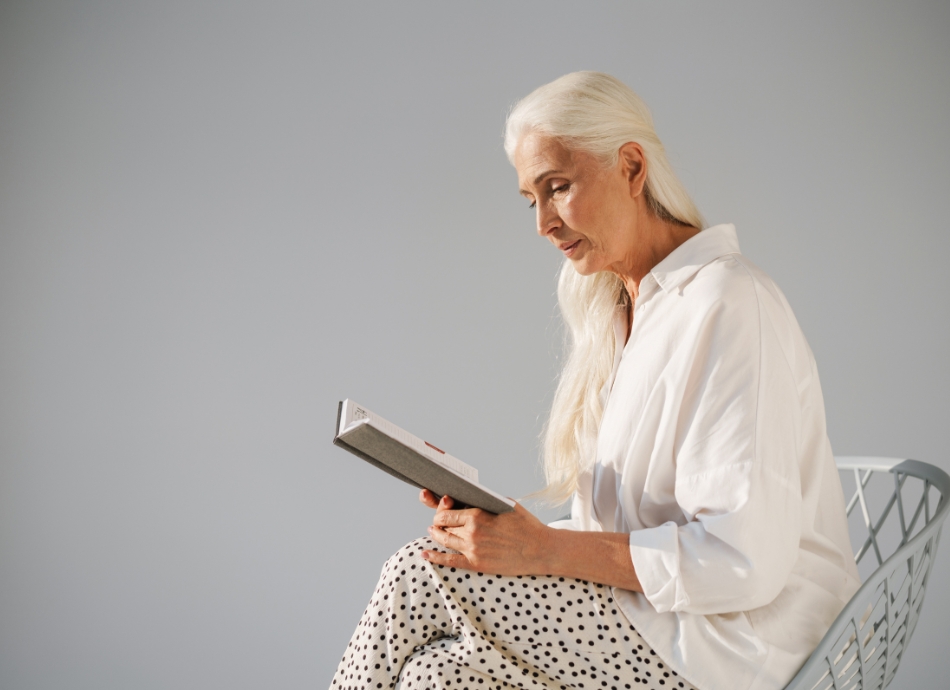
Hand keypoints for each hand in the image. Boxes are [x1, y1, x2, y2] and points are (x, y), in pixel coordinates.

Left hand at [417, 488, 550, 574]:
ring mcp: (473, 549)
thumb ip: (484, 501)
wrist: (541, 549)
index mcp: (477, 514)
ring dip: (436, 536)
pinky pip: (449, 561)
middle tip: (437, 523)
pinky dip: (435, 557)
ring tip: (434, 533)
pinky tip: (425, 554)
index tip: (441, 509)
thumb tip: (468, 496)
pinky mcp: (477, 564)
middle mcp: (472, 532)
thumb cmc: (525, 524)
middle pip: (441, 527)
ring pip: (444, 541)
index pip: (445, 513)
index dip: (439, 510)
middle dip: (437, 523)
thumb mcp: (504, 504)